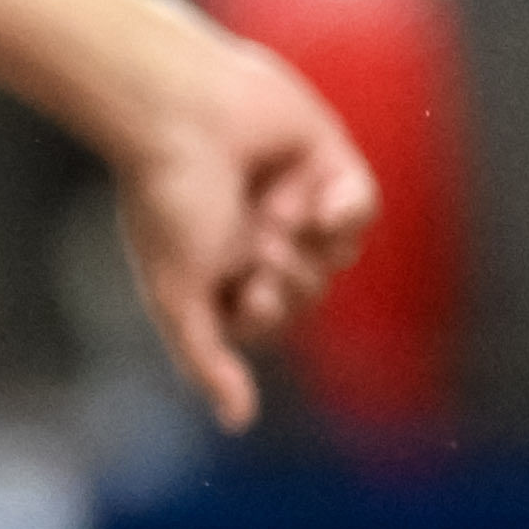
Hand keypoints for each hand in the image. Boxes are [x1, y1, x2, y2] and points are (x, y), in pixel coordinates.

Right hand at [104, 32, 375, 433]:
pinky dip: (347, 210)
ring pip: (339, 256)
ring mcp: (295, 198)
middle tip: (254, 236)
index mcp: (222, 268)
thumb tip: (238, 422)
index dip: (267, 312)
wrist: (178, 106)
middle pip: (309, 293)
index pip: (270, 321)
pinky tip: (317, 197)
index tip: (247, 287)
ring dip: (310, 240)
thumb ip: (205, 361)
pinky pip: (362, 208)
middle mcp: (259, 236)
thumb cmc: (165, 198)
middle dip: (287, 273)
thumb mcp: (176, 295)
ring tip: (271, 206)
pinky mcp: (327, 158)